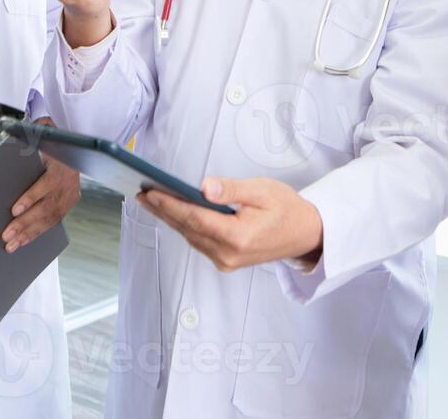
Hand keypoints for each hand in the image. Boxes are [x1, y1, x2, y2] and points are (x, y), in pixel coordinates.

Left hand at [3, 118, 80, 251]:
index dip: (31, 197)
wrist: (75, 144)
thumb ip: (33, 132)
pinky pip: (54, 221)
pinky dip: (38, 232)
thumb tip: (11, 130)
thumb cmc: (54, 140)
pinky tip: (24, 240)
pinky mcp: (70, 202)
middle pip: (47, 206)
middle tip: (7, 233)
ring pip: (51, 218)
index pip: (47, 184)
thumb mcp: (45, 131)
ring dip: (30, 233)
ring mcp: (71, 193)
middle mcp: (69, 180)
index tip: (16, 209)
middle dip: (25, 222)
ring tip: (12, 243)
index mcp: (62, 163)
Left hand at [139, 177, 322, 271]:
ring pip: (190, 237)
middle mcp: (228, 254)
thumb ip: (231, 190)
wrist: (305, 234)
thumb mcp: (262, 191)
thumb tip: (204, 187)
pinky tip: (175, 213)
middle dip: (163, 211)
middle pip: (187, 229)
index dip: (169, 205)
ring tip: (153, 201)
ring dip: (171, 219)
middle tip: (142, 194)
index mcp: (237, 236)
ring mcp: (226, 261)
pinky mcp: (226, 261)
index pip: (194, 218)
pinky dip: (185, 227)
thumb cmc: (286, 209)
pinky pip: (199, 242)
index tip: (150, 192)